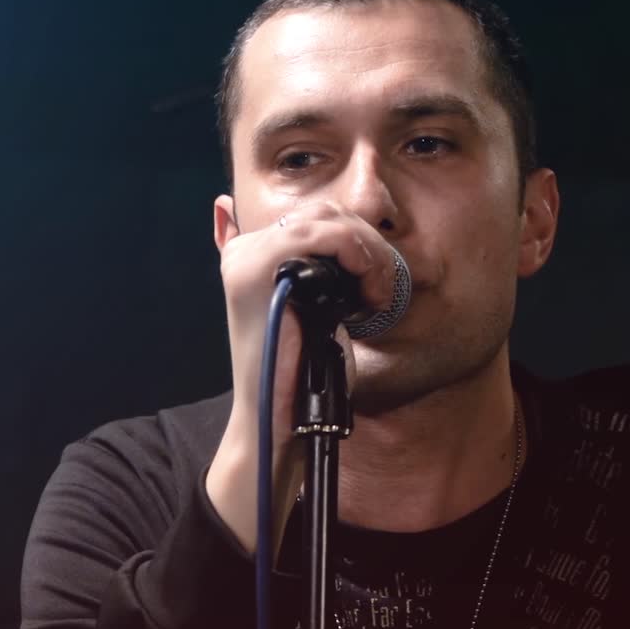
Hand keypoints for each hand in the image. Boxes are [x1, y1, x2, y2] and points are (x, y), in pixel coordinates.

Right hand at [206, 200, 398, 552]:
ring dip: (368, 251)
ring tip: (377, 294)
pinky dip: (356, 254)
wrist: (277, 418)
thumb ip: (315, 271)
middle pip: (326, 210)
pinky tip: (366, 294)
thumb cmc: (299, 371)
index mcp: (254, 255)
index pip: (320, 215)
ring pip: (327, 218)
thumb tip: (294, 228)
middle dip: (369, 243)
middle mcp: (245, 250)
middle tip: (384, 287)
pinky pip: (319, 234)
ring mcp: (247, 258)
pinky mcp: (256, 271)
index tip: (379, 282)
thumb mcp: (313, 311)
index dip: (361, 240)